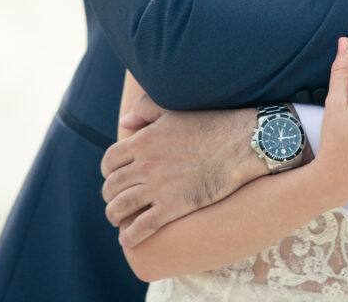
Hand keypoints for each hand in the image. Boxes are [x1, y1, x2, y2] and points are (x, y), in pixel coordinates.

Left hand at [101, 99, 266, 247]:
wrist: (239, 144)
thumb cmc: (209, 123)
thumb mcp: (173, 110)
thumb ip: (145, 109)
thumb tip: (125, 122)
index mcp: (143, 140)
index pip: (110, 161)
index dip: (108, 171)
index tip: (114, 177)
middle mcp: (145, 165)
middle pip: (112, 186)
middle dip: (110, 196)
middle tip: (116, 200)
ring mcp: (158, 187)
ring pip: (120, 208)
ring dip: (115, 216)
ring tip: (120, 220)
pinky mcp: (173, 207)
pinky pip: (140, 228)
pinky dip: (130, 236)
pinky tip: (130, 239)